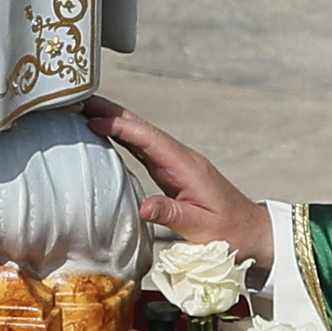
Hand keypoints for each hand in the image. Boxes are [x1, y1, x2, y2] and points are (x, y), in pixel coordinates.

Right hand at [84, 101, 274, 268]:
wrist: (251, 231)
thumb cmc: (229, 231)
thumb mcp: (201, 227)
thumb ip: (172, 214)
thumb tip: (143, 207)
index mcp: (186, 166)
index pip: (150, 139)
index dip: (122, 126)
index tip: (95, 118)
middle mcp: (179, 158)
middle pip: (142, 129)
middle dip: (113, 112)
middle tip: (80, 99)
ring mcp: (176, 162)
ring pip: (141, 135)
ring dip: (115, 121)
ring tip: (85, 109)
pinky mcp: (172, 171)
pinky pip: (144, 149)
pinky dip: (124, 137)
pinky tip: (107, 133)